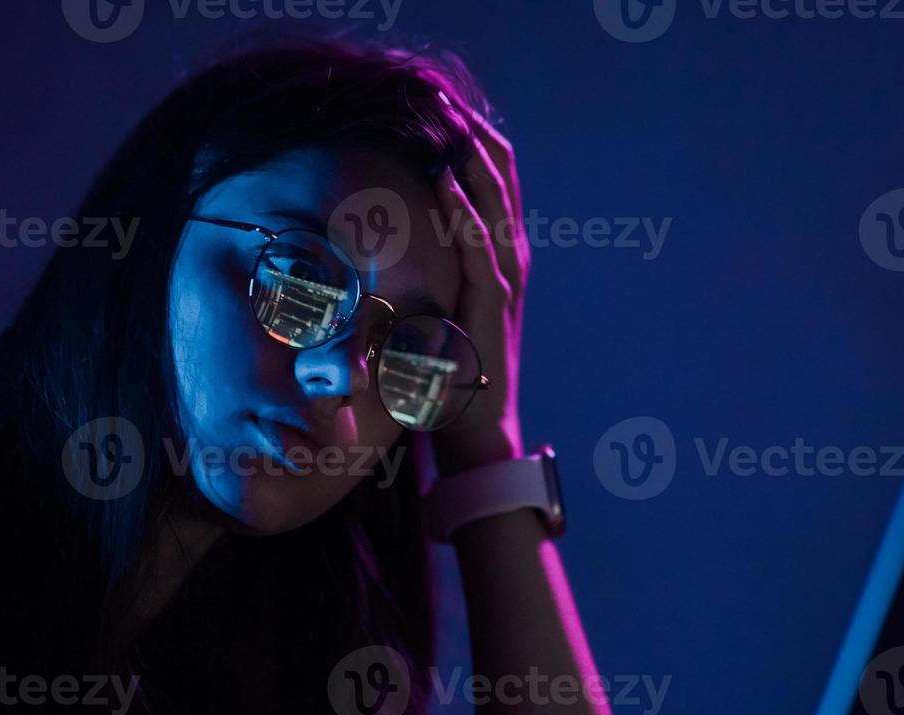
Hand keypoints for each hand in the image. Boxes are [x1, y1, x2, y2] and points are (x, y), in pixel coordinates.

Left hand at [430, 108, 530, 474]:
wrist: (479, 428)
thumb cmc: (451, 371)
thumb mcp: (442, 306)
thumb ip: (433, 270)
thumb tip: (393, 239)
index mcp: (500, 256)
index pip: (497, 181)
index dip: (476, 140)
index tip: (446, 105)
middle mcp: (510, 260)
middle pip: (503, 180)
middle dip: (475, 135)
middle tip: (446, 97)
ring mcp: (506, 282)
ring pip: (496, 205)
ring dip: (472, 159)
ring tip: (450, 119)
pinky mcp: (493, 306)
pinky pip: (480, 249)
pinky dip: (464, 212)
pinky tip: (446, 180)